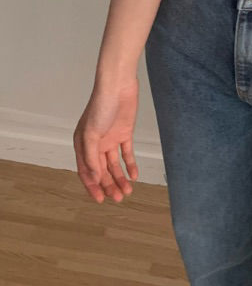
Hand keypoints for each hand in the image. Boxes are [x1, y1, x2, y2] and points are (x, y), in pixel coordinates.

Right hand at [73, 78, 139, 203]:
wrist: (118, 86)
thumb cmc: (100, 106)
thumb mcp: (91, 134)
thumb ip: (91, 157)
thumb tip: (94, 177)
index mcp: (83, 144)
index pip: (86, 171)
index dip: (93, 186)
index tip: (101, 199)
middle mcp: (96, 144)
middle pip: (102, 170)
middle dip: (109, 185)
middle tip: (119, 198)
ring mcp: (111, 139)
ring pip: (114, 165)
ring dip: (120, 178)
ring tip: (127, 191)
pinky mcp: (124, 133)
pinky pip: (127, 153)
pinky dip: (130, 165)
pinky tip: (134, 175)